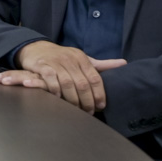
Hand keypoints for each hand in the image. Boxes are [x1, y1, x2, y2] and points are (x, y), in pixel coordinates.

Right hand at [0, 41, 125, 112]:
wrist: (37, 48)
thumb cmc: (63, 58)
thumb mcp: (82, 59)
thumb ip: (102, 65)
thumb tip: (124, 63)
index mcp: (82, 58)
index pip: (95, 77)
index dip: (99, 93)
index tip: (101, 106)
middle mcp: (70, 59)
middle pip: (82, 83)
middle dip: (87, 100)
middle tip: (89, 112)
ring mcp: (56, 62)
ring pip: (68, 83)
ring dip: (73, 100)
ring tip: (76, 110)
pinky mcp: (42, 66)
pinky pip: (51, 80)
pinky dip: (56, 91)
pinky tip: (59, 99)